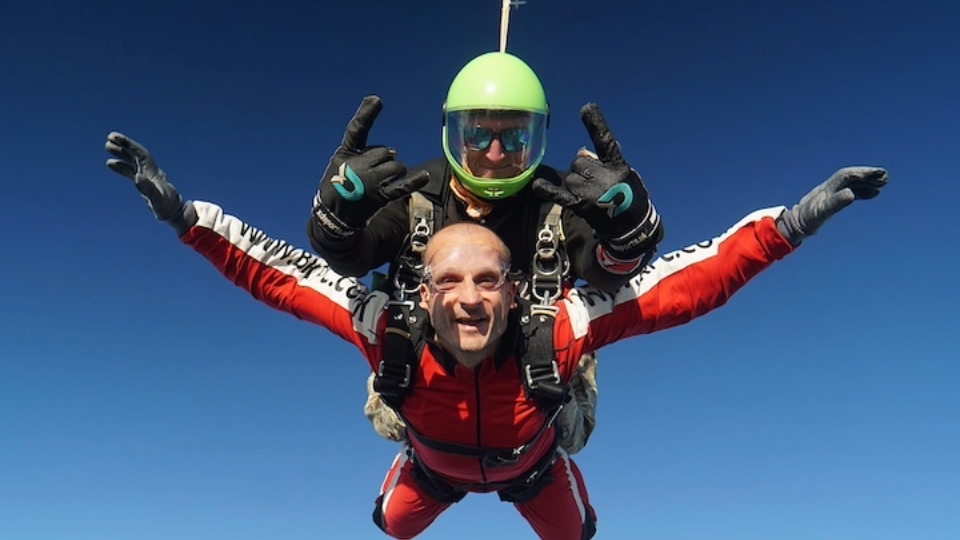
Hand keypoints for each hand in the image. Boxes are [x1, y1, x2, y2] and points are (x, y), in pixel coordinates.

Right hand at [105, 132, 195, 234]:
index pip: (141, 154)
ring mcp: (146, 177)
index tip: (117, 138)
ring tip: (107, 146)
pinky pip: (130, 171)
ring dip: (121, 153)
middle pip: (136, 155)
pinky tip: (109, 163)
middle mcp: (150, 172)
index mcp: (153, 173)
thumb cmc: (167, 206)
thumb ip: (147, 189)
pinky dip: (120, 166)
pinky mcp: (142, 183)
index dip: (130, 145)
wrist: (173, 213)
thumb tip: (136, 177)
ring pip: (132, 161)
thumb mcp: (158, 199)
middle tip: (109, 137)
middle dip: (124, 145)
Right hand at [313, 96, 429, 237]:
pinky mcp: (380, 197)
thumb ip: (364, 152)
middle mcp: (358, 166)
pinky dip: (415, 181)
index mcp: (345, 153)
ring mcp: (370, 182)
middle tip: (372, 174)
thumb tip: (394, 152)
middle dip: (384, 161)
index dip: (366, 114)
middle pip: (386, 152)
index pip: (357, 130)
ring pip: (396, 167)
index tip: (376, 100)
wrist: (333, 215)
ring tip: (380, 183)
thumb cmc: (339, 185)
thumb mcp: (340, 163)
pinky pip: (402, 187)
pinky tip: (424, 176)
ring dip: (394, 173)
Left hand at [531, 103, 661, 259]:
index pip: (605, 140)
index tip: (587, 107)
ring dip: (576, 183)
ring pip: (570, 176)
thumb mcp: (626, 173)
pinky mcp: (581, 205)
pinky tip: (537, 185)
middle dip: (583, 169)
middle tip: (596, 184)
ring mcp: (591, 191)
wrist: (633, 227)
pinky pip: (560, 194)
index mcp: (617, 165)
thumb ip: (604, 160)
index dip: (596, 123)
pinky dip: (547, 190)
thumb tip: (581, 151)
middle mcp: (603, 176)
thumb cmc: (630, 196)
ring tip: (592, 196)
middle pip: (578, 161)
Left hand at [776, 166, 887, 245]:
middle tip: (886, 176)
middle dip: (868, 175)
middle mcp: (829, 188)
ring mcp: (830, 193)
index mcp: (827, 189)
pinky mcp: (831, 199)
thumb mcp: (821, 213)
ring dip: (867, 182)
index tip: (879, 174)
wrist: (793, 225)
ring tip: (884, 183)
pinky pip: (849, 191)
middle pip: (850, 177)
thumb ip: (835, 203)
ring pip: (851, 183)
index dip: (863, 173)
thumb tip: (851, 194)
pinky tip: (873, 194)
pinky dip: (862, 191)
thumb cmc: (806, 220)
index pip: (847, 176)